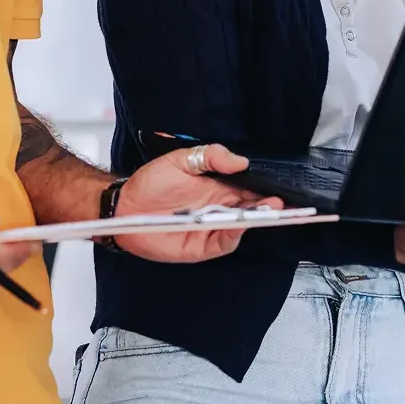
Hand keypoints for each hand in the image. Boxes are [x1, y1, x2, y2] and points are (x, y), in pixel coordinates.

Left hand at [114, 143, 282, 263]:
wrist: (125, 206)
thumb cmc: (150, 182)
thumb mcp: (180, 160)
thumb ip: (210, 156)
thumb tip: (240, 161)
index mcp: (217, 187)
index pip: (250, 190)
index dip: (266, 191)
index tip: (280, 189)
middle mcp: (218, 209)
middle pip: (251, 210)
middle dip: (268, 208)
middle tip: (279, 203)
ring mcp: (210, 229)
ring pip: (240, 228)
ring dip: (254, 222)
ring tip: (264, 212)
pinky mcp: (201, 247)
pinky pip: (223, 245)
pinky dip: (233, 238)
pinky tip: (238, 228)